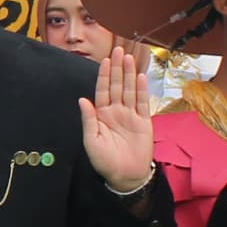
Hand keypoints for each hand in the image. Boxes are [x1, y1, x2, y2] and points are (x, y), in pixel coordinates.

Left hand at [80, 36, 156, 193]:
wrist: (126, 176)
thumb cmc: (105, 161)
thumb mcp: (92, 141)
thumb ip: (89, 119)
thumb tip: (82, 100)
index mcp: (102, 115)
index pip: (103, 90)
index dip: (104, 75)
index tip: (105, 60)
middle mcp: (116, 112)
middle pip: (117, 86)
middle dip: (117, 68)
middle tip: (118, 50)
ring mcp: (131, 116)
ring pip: (130, 90)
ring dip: (129, 74)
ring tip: (129, 58)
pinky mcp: (144, 122)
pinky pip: (143, 103)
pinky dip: (142, 90)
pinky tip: (140, 77)